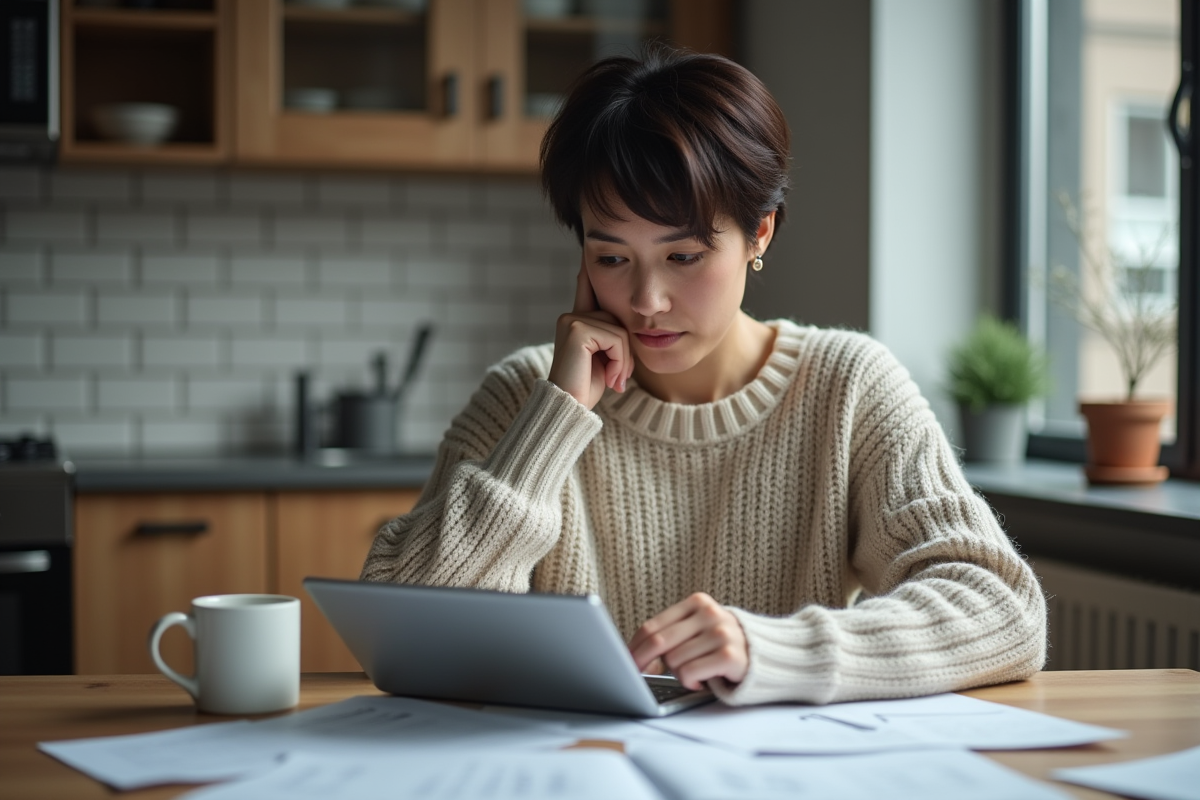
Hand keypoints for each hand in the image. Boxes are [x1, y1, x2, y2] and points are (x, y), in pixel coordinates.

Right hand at [547, 265, 633, 409]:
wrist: (569, 409)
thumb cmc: (588, 388)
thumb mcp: (606, 358)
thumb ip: (612, 337)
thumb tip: (628, 320)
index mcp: (576, 319)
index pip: (588, 285)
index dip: (591, 266)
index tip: (590, 244)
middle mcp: (571, 315)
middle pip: (619, 318)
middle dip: (625, 351)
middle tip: (616, 376)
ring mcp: (572, 321)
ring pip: (620, 330)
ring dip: (624, 360)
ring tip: (612, 379)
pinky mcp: (577, 330)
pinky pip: (617, 338)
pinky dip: (620, 362)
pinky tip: (609, 378)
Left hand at [628, 593, 748, 690]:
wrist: (769, 656)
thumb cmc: (723, 645)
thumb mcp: (699, 629)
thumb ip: (671, 635)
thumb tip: (635, 656)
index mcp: (697, 602)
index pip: (652, 626)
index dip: (633, 648)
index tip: (624, 664)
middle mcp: (709, 613)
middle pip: (658, 641)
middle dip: (642, 663)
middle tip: (637, 676)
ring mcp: (721, 632)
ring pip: (673, 661)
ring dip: (677, 674)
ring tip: (693, 673)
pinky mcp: (729, 655)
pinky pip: (689, 673)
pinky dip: (690, 683)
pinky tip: (702, 682)